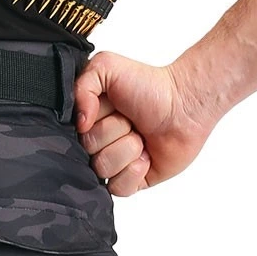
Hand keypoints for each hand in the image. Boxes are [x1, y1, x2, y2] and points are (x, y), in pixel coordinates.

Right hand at [73, 51, 213, 195]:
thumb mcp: (106, 67)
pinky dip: (134, 171)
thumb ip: (81, 87)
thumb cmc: (150, 85)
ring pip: (102, 170)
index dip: (91, 122)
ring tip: (141, 136)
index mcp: (87, 120)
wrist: (185, 103)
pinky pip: (118, 188)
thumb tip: (79, 122)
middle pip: (87, 151)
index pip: (72, 133)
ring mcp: (114, 163)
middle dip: (114, 132)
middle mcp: (98, 142)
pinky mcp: (133, 180)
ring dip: (128, 149)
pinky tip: (146, 156)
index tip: (110, 108)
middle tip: (132, 120)